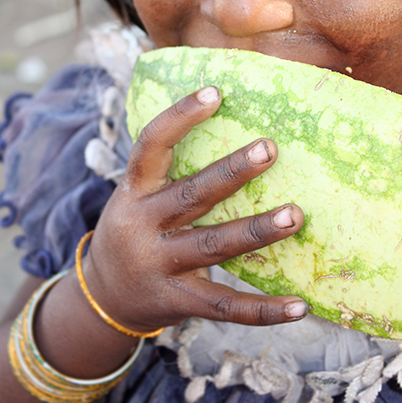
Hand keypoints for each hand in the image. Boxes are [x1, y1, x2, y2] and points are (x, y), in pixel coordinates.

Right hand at [80, 86, 306, 335]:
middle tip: (269, 148)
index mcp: (134, 191)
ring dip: (257, 230)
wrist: (103, 298)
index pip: (151, 145)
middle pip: (191, 194)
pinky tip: (298, 305)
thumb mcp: (138, 196)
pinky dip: (263, 310)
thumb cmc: (136, 230)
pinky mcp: (178, 302)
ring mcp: (159, 266)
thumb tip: (234, 135)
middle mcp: (142, 225)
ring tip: (296, 215)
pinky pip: (224, 306)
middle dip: (232, 171)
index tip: (215, 92)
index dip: (179, 117)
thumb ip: (172, 173)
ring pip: (213, 245)